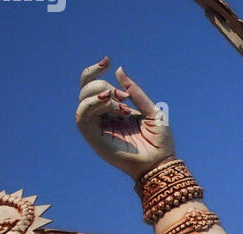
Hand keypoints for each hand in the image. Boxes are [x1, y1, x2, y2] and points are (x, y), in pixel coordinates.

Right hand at [75, 59, 174, 180]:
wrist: (161, 163)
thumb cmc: (159, 141)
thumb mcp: (151, 111)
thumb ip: (135, 92)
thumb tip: (118, 70)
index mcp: (114, 111)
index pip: (95, 86)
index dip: (95, 71)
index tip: (107, 61)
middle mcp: (103, 117)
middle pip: (86, 89)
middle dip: (103, 84)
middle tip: (124, 96)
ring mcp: (97, 127)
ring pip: (83, 100)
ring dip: (99, 94)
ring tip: (119, 101)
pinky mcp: (92, 137)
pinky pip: (82, 116)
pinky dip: (91, 104)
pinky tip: (107, 102)